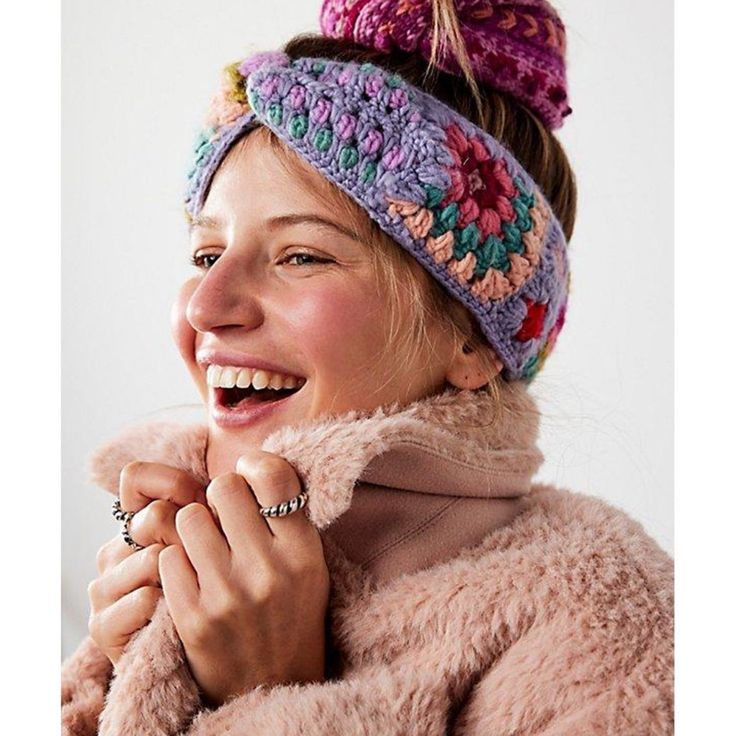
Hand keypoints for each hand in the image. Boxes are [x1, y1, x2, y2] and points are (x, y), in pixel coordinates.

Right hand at [88, 462, 205, 664]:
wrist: (211, 662)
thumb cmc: (223, 593)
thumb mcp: (222, 540)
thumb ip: (217, 505)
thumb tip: (238, 468)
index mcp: (139, 522)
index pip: (137, 478)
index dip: (175, 485)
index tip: (204, 502)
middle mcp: (116, 549)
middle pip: (155, 515)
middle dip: (192, 536)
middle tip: (211, 562)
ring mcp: (104, 586)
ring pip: (152, 556)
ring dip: (185, 576)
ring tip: (198, 596)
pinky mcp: (102, 625)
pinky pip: (145, 597)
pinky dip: (169, 609)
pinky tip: (179, 620)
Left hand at [158, 449, 330, 706]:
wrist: (271, 687)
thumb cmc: (290, 616)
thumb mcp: (310, 566)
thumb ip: (288, 520)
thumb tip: (251, 466)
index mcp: (304, 552)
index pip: (272, 476)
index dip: (253, 466)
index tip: (248, 477)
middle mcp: (269, 570)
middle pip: (223, 488)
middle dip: (219, 496)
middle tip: (224, 517)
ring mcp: (229, 595)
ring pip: (188, 518)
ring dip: (194, 526)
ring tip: (205, 546)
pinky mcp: (193, 618)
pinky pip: (168, 556)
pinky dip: (176, 561)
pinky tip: (191, 576)